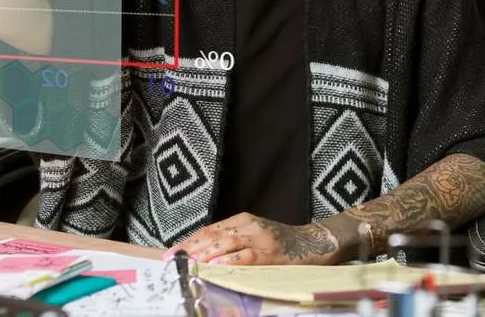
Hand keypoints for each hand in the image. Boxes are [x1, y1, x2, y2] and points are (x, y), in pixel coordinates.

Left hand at [164, 212, 341, 265]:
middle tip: (173, 258)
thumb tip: (202, 252)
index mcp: (242, 220)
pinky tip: (218, 265)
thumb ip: (231, 238)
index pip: (209, 229)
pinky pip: (247, 256)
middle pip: (214, 235)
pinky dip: (231, 261)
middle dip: (191, 247)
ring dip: (205, 253)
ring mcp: (260, 238)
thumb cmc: (279, 240)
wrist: (312, 241)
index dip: (190, 240)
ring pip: (227, 243)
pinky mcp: (271, 253)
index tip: (172, 251)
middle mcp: (248, 225)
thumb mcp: (253, 233)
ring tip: (189, 260)